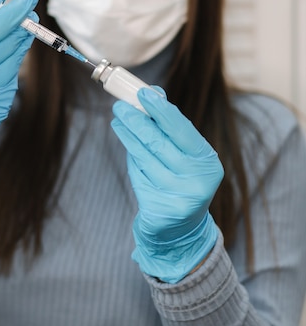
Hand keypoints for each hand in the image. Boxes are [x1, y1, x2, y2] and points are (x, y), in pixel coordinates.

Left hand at [111, 87, 223, 282]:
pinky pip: (138, 176)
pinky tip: (128, 147)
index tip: (143, 93)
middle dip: (137, 121)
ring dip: (128, 136)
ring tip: (118, 121)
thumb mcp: (186, 158)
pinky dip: (132, 160)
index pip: (182, 130)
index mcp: (208, 163)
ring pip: (144, 158)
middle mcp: (197, 182)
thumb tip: (154, 93)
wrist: (182, 233)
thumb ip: (172, 129)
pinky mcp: (159, 212)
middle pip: (159, 143)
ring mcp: (178, 199)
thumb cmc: (182, 183)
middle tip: (120, 106)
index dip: (161, 110)